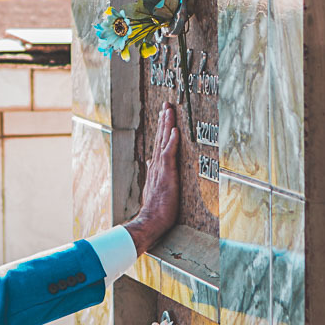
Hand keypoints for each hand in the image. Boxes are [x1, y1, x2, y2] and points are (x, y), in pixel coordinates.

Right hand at [124, 102, 179, 254]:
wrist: (151, 220)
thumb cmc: (155, 209)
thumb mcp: (154, 188)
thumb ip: (153, 173)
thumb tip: (150, 161)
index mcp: (155, 168)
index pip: (158, 144)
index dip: (161, 129)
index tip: (164, 116)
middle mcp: (156, 165)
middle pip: (160, 138)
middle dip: (164, 120)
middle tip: (167, 104)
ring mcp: (160, 169)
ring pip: (163, 142)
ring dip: (167, 125)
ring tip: (169, 110)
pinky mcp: (166, 174)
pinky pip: (169, 154)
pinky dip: (172, 141)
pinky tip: (175, 130)